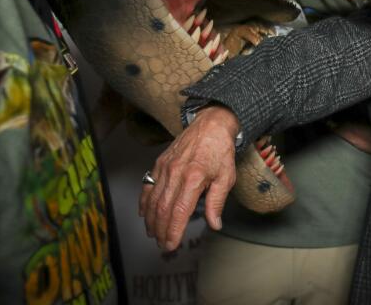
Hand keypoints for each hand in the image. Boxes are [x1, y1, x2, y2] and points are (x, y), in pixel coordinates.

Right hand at [139, 105, 239, 249]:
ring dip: (151, 220)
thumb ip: (217, 202)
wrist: (210, 125)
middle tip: (162, 244)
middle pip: (163, 209)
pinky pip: (147, 186)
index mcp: (194, 178)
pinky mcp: (159, 163)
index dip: (173, 231)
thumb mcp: (226, 177)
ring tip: (154, 234)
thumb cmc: (220, 151)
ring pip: (152, 200)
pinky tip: (144, 214)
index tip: (171, 245)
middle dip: (161, 230)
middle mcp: (176, 173)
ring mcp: (165, 168)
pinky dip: (144, 202)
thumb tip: (215, 224)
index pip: (179, 212)